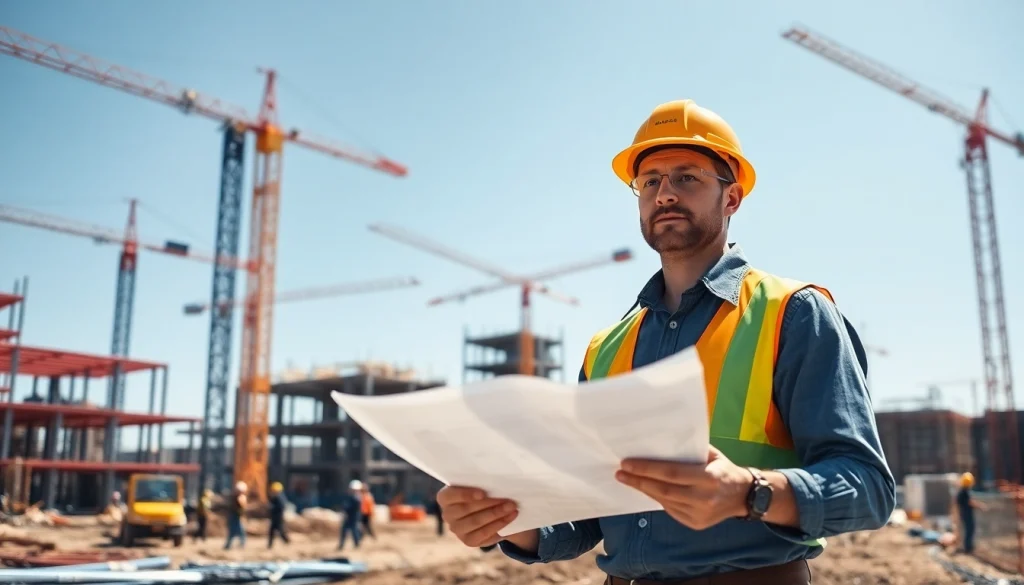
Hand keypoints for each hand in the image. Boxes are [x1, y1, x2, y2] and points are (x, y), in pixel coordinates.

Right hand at [436, 485, 518, 547]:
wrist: (485, 511)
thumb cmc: (481, 492)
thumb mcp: (478, 486)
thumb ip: (481, 484)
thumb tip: (498, 484)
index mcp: (445, 497)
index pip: (450, 495)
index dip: (465, 494)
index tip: (482, 493)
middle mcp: (447, 514)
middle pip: (467, 509)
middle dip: (490, 503)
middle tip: (509, 500)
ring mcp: (457, 529)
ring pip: (476, 521)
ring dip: (497, 514)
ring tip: (512, 507)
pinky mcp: (468, 541)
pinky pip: (484, 533)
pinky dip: (499, 525)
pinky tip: (510, 517)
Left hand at [615, 445, 751, 530]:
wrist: (744, 496)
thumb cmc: (724, 469)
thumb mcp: (712, 455)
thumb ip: (690, 450)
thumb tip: (659, 442)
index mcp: (708, 478)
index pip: (671, 473)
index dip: (647, 469)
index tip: (627, 463)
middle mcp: (703, 499)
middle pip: (663, 490)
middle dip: (639, 481)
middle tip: (620, 473)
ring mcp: (699, 514)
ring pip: (664, 502)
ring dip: (645, 490)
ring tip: (628, 480)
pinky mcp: (695, 524)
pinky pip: (670, 510)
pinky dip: (657, 498)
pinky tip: (646, 489)